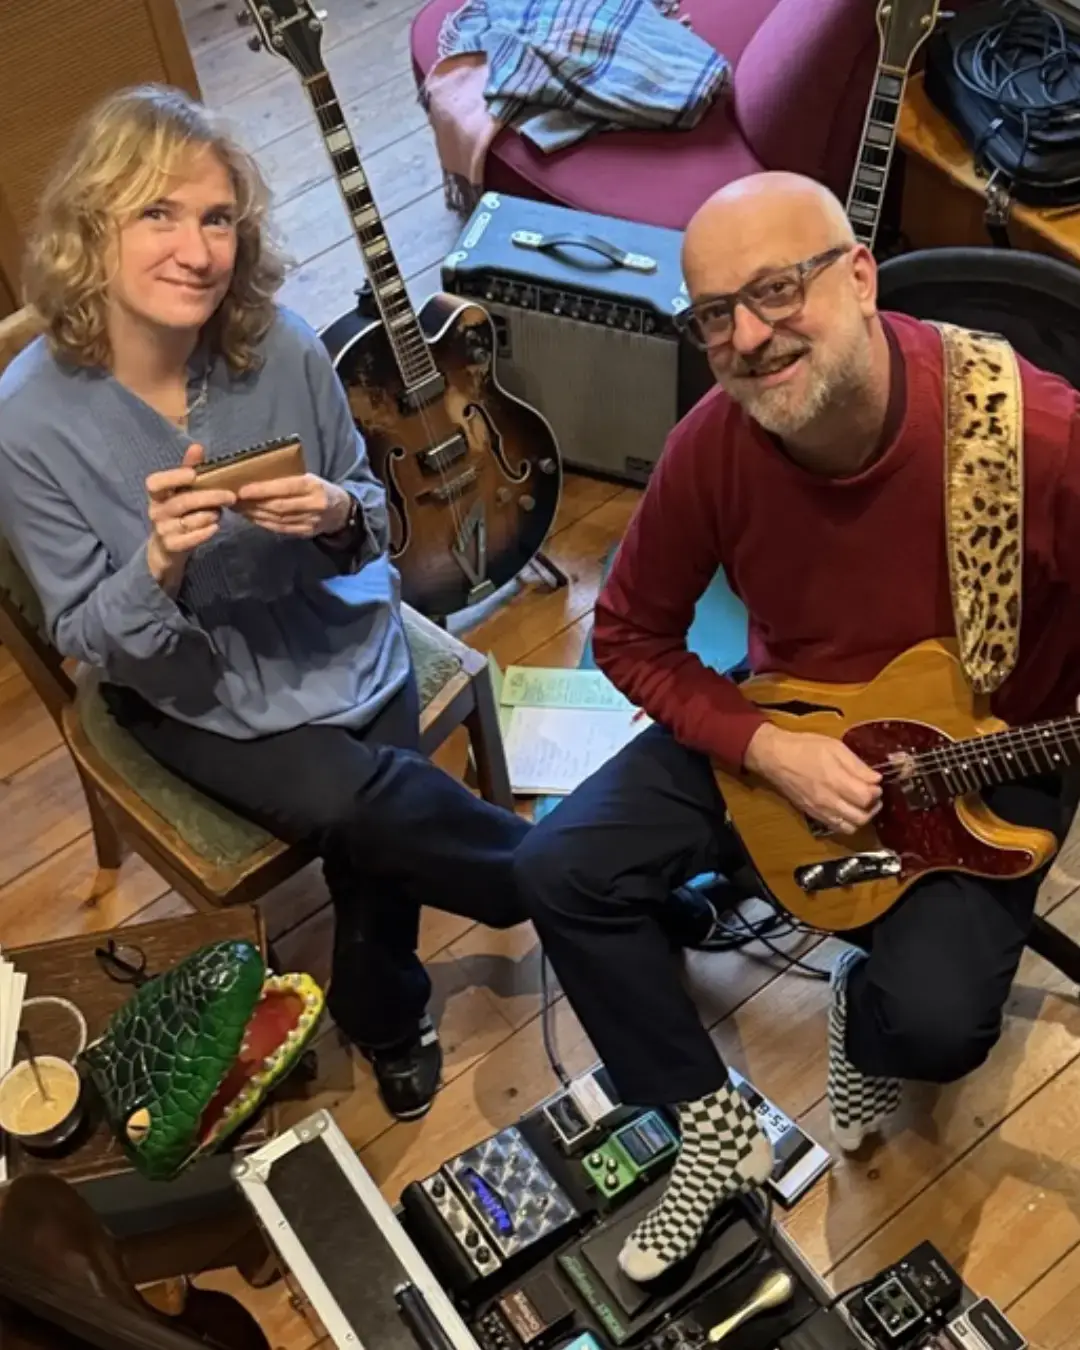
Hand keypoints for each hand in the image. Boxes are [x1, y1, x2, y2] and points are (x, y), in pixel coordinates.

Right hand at [145, 444, 235, 589]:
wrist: (166, 548)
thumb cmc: (178, 513)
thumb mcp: (180, 491)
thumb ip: (188, 470)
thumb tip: (197, 446)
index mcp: (157, 494)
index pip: (155, 482)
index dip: (174, 477)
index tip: (194, 474)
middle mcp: (156, 511)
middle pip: (182, 502)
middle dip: (209, 497)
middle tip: (231, 496)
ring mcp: (163, 530)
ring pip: (190, 521)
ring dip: (210, 516)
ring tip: (220, 513)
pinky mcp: (172, 546)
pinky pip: (191, 538)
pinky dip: (205, 532)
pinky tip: (215, 527)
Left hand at [233, 474, 351, 536]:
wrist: (341, 510)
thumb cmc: (318, 488)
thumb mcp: (309, 477)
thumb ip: (287, 478)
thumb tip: (254, 476)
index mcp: (314, 486)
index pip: (285, 488)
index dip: (262, 490)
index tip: (242, 490)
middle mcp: (314, 505)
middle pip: (278, 506)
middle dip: (253, 504)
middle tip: (233, 500)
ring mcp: (310, 521)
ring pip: (277, 519)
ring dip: (254, 514)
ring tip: (238, 508)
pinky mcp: (305, 533)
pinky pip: (280, 529)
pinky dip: (263, 523)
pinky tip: (251, 517)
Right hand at [744, 723, 881, 834]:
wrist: (775, 758)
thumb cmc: (805, 748)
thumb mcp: (835, 747)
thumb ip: (857, 765)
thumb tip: (876, 779)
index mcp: (835, 781)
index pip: (866, 798)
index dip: (876, 791)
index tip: (875, 782)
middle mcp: (829, 801)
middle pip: (862, 817)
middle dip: (873, 807)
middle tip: (873, 795)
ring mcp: (820, 810)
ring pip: (850, 827)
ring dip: (862, 818)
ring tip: (862, 804)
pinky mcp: (813, 815)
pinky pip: (837, 828)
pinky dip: (848, 822)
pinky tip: (848, 809)